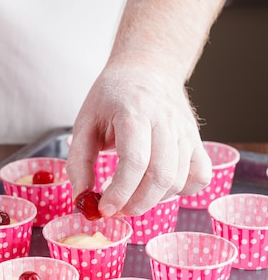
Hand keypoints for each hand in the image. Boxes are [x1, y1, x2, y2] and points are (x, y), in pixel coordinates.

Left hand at [66, 59, 211, 216]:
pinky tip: (158, 188)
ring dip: (154, 200)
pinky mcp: (197, 140)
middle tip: (116, 210)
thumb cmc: (111, 98)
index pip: (134, 161)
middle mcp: (165, 121)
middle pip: (161, 176)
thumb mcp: (84, 124)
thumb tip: (82, 199)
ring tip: (130, 199)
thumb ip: (79, 163)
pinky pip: (200, 176)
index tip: (104, 209)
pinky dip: (181, 191)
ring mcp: (186, 131)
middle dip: (136, 203)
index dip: (119, 192)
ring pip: (180, 180)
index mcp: (133, 113)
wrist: (147, 68)